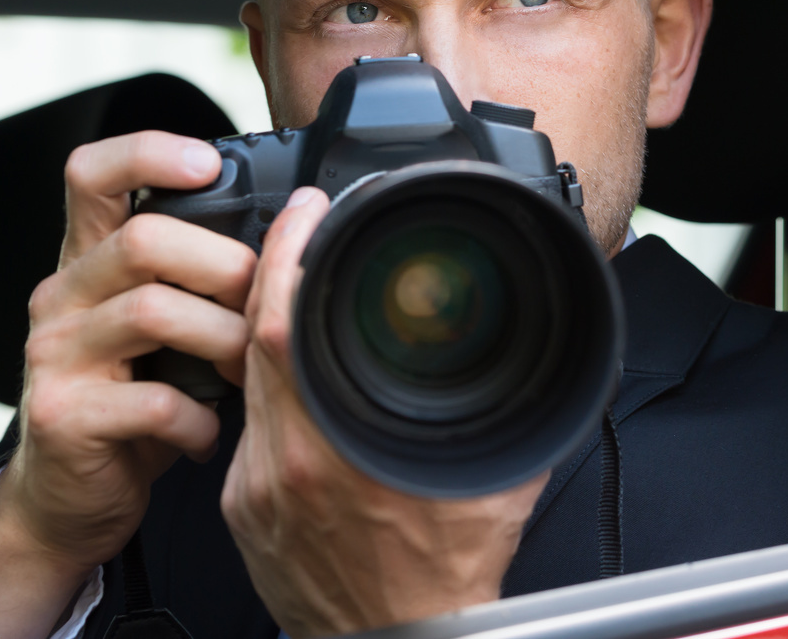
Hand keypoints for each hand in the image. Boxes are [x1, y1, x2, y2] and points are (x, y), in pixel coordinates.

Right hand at [0, 132, 256, 638]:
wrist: (66, 498)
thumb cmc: (132, 400)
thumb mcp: (160, 327)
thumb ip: (194, 278)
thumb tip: (290, 240)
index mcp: (87, 260)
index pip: (91, 173)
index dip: (148, 153)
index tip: (209, 163)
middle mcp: (60, 295)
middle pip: (143, 238)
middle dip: (224, 265)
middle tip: (262, 304)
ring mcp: (54, 354)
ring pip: (153, 311)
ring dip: (223, 339)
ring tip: (247, 374)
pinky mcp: (63, 415)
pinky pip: (154, 401)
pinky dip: (200, 418)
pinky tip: (209, 432)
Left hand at [223, 187, 547, 638]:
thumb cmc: (450, 578)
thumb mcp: (499, 480)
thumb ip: (513, 405)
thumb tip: (545, 347)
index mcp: (331, 448)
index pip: (281, 322)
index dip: (291, 252)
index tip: (310, 210)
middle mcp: (280, 464)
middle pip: (252, 337)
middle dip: (276, 268)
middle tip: (303, 224)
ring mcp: (254, 488)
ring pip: (247, 379)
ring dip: (269, 326)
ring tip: (306, 288)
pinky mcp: (243, 509)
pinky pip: (250, 428)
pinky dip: (271, 388)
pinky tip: (303, 375)